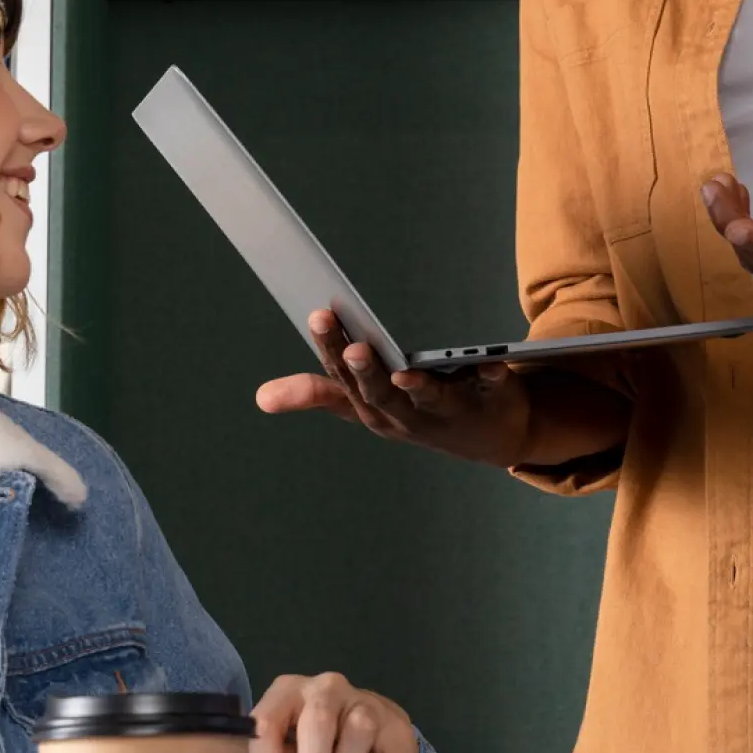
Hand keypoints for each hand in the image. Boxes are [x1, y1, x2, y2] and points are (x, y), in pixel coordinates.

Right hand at [255, 310, 531, 465]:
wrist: (488, 436)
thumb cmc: (416, 413)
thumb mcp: (365, 407)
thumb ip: (318, 394)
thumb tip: (260, 397)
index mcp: (375, 410)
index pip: (347, 378)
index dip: (332, 348)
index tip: (319, 315)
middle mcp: (408, 416)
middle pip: (384, 393)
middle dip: (368, 372)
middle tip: (355, 347)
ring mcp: (451, 410)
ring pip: (432, 400)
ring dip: (420, 388)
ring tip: (407, 372)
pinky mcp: (492, 399)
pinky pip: (491, 387)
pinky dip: (491, 376)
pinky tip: (491, 363)